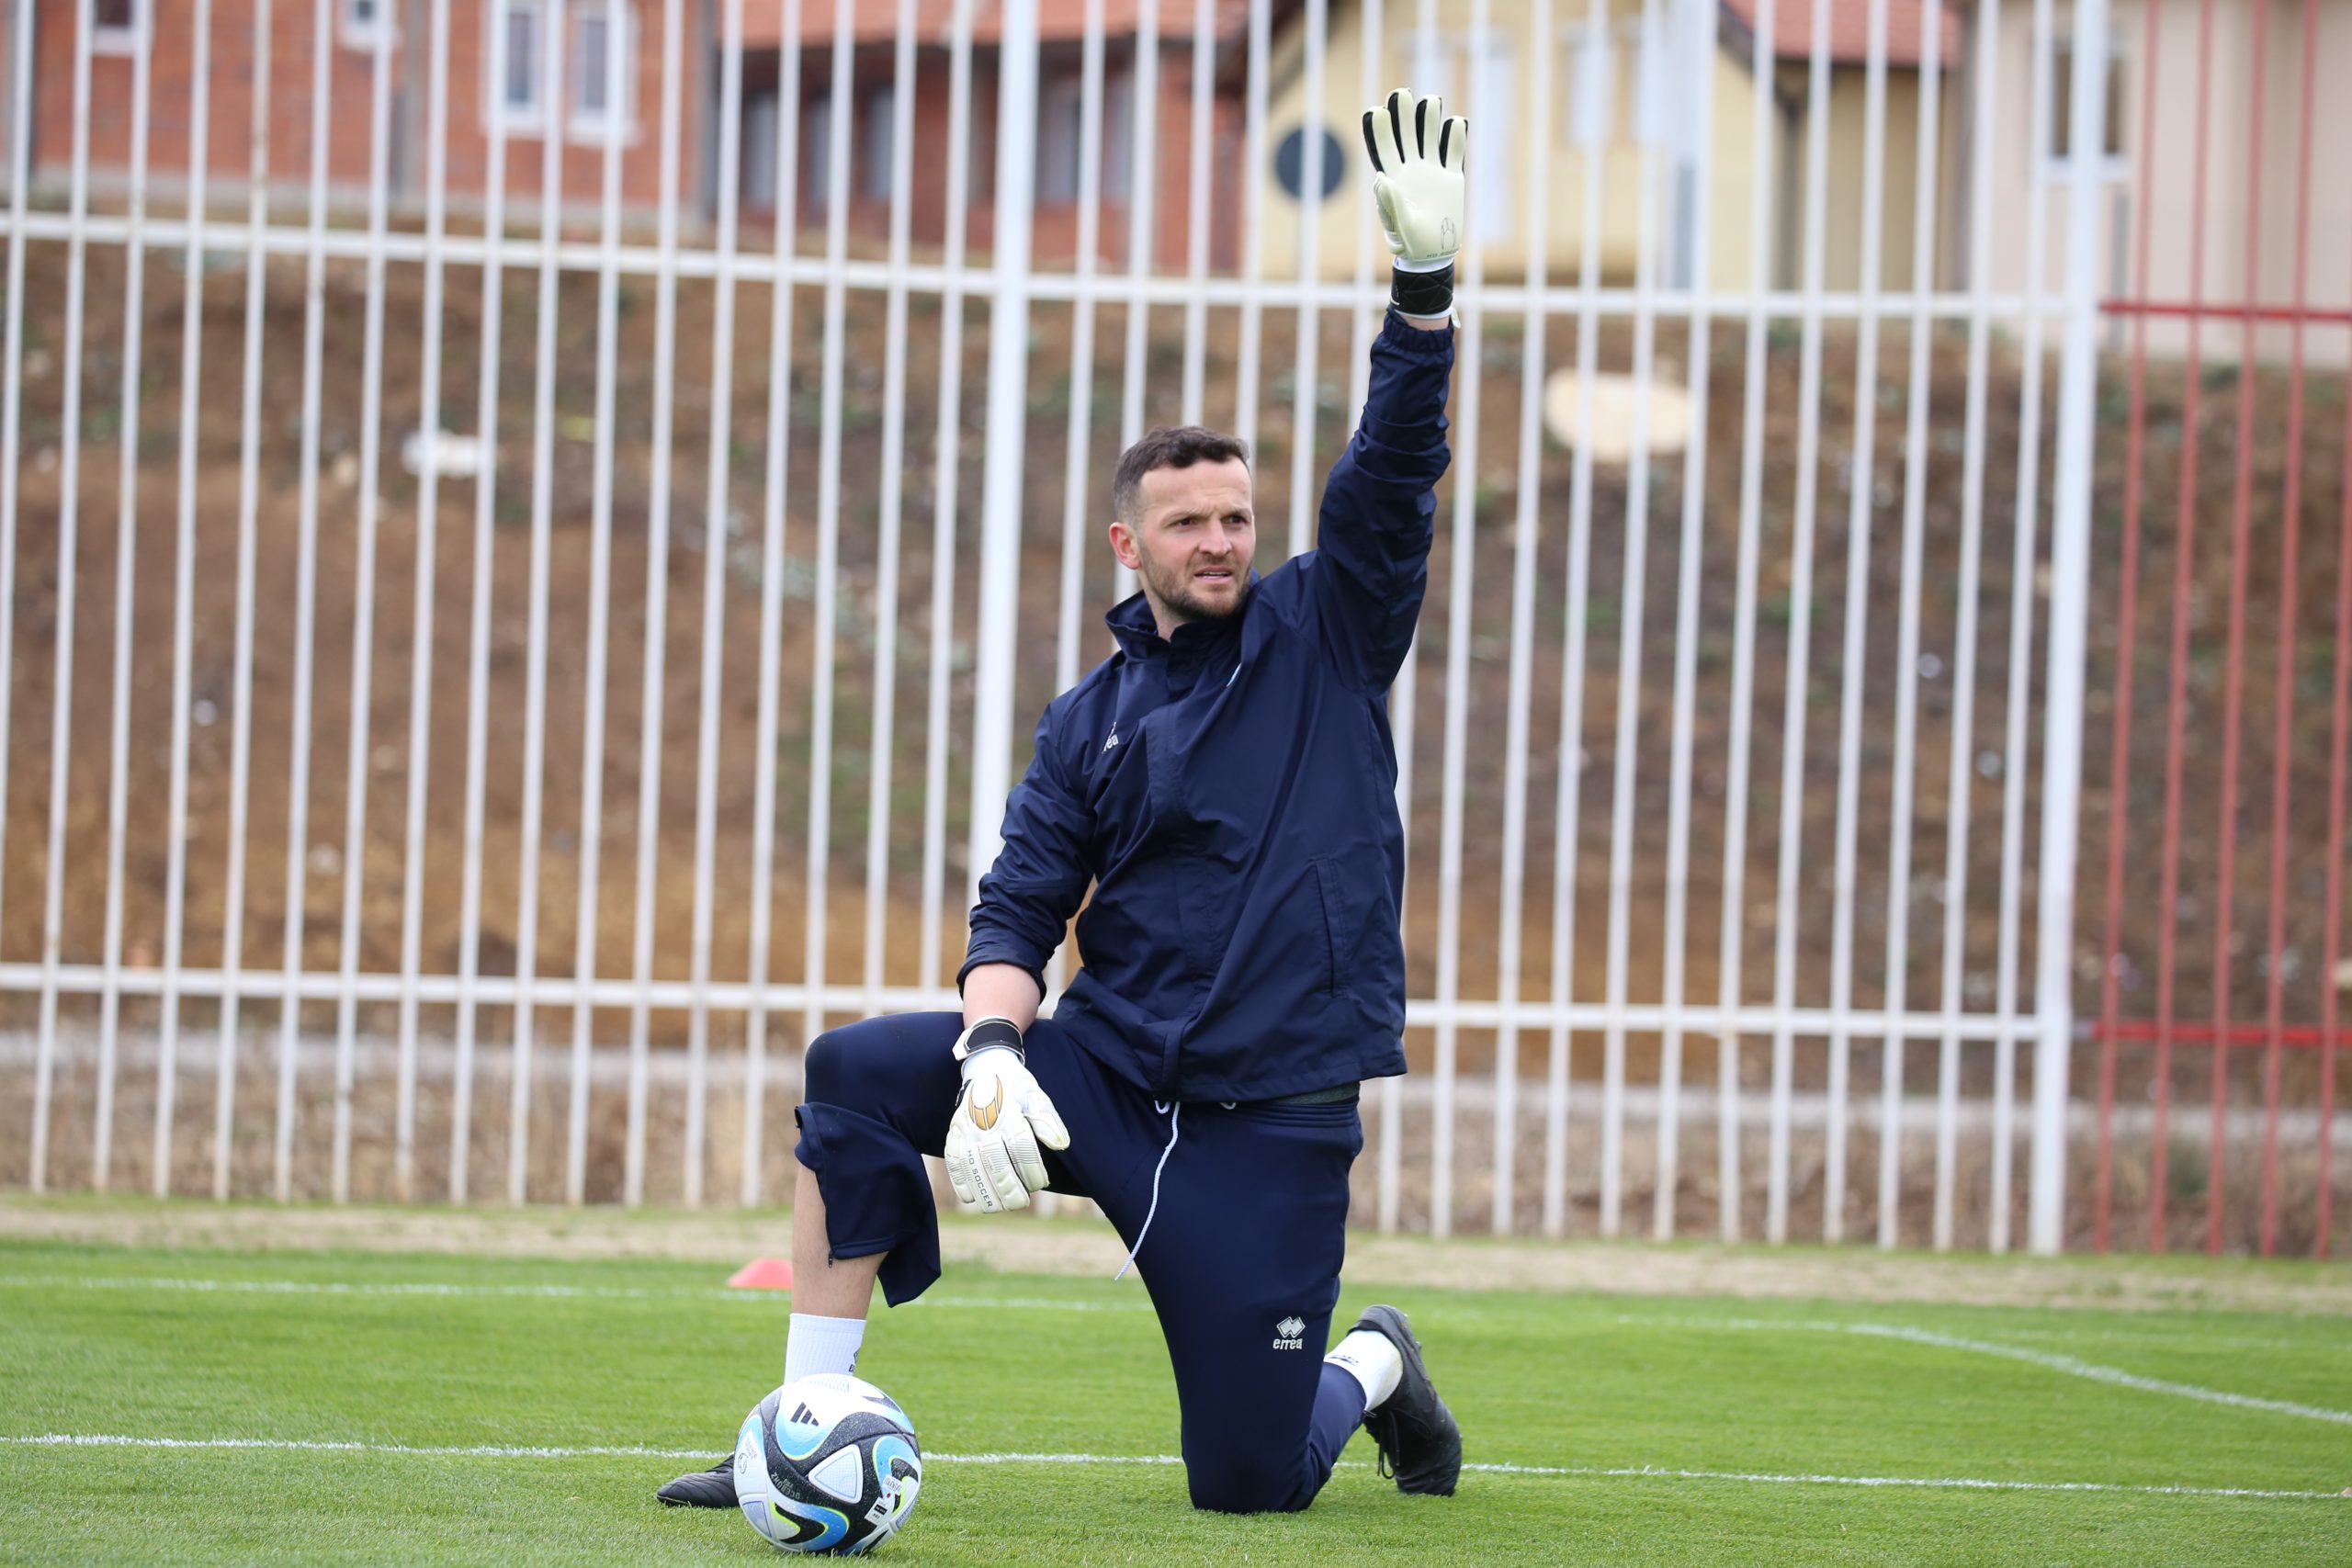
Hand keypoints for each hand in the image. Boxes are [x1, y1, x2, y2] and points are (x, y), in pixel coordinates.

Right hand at [942, 1027, 1070, 1213]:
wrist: (986, 1067)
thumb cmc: (1016, 1088)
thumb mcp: (1036, 1097)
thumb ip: (1048, 1121)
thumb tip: (1061, 1144)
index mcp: (1009, 1112)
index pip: (1021, 1146)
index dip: (1032, 1169)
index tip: (1041, 1182)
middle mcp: (985, 1122)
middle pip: (996, 1162)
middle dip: (1009, 1188)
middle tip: (1020, 1202)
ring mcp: (965, 1129)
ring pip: (973, 1168)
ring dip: (986, 1192)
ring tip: (1000, 1205)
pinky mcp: (953, 1135)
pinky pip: (953, 1163)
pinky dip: (961, 1183)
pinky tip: (971, 1199)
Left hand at [1360, 87, 1466, 320]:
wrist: (1433, 255)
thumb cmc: (1409, 243)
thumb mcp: (1398, 226)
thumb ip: (1389, 203)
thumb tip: (1381, 176)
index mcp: (1393, 178)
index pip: (1384, 148)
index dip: (1379, 130)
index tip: (1376, 111)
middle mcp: (1411, 170)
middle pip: (1406, 135)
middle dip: (1403, 115)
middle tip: (1401, 94)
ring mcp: (1432, 172)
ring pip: (1430, 138)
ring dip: (1429, 119)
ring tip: (1431, 100)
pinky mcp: (1452, 179)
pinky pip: (1454, 153)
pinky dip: (1456, 137)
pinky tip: (1456, 121)